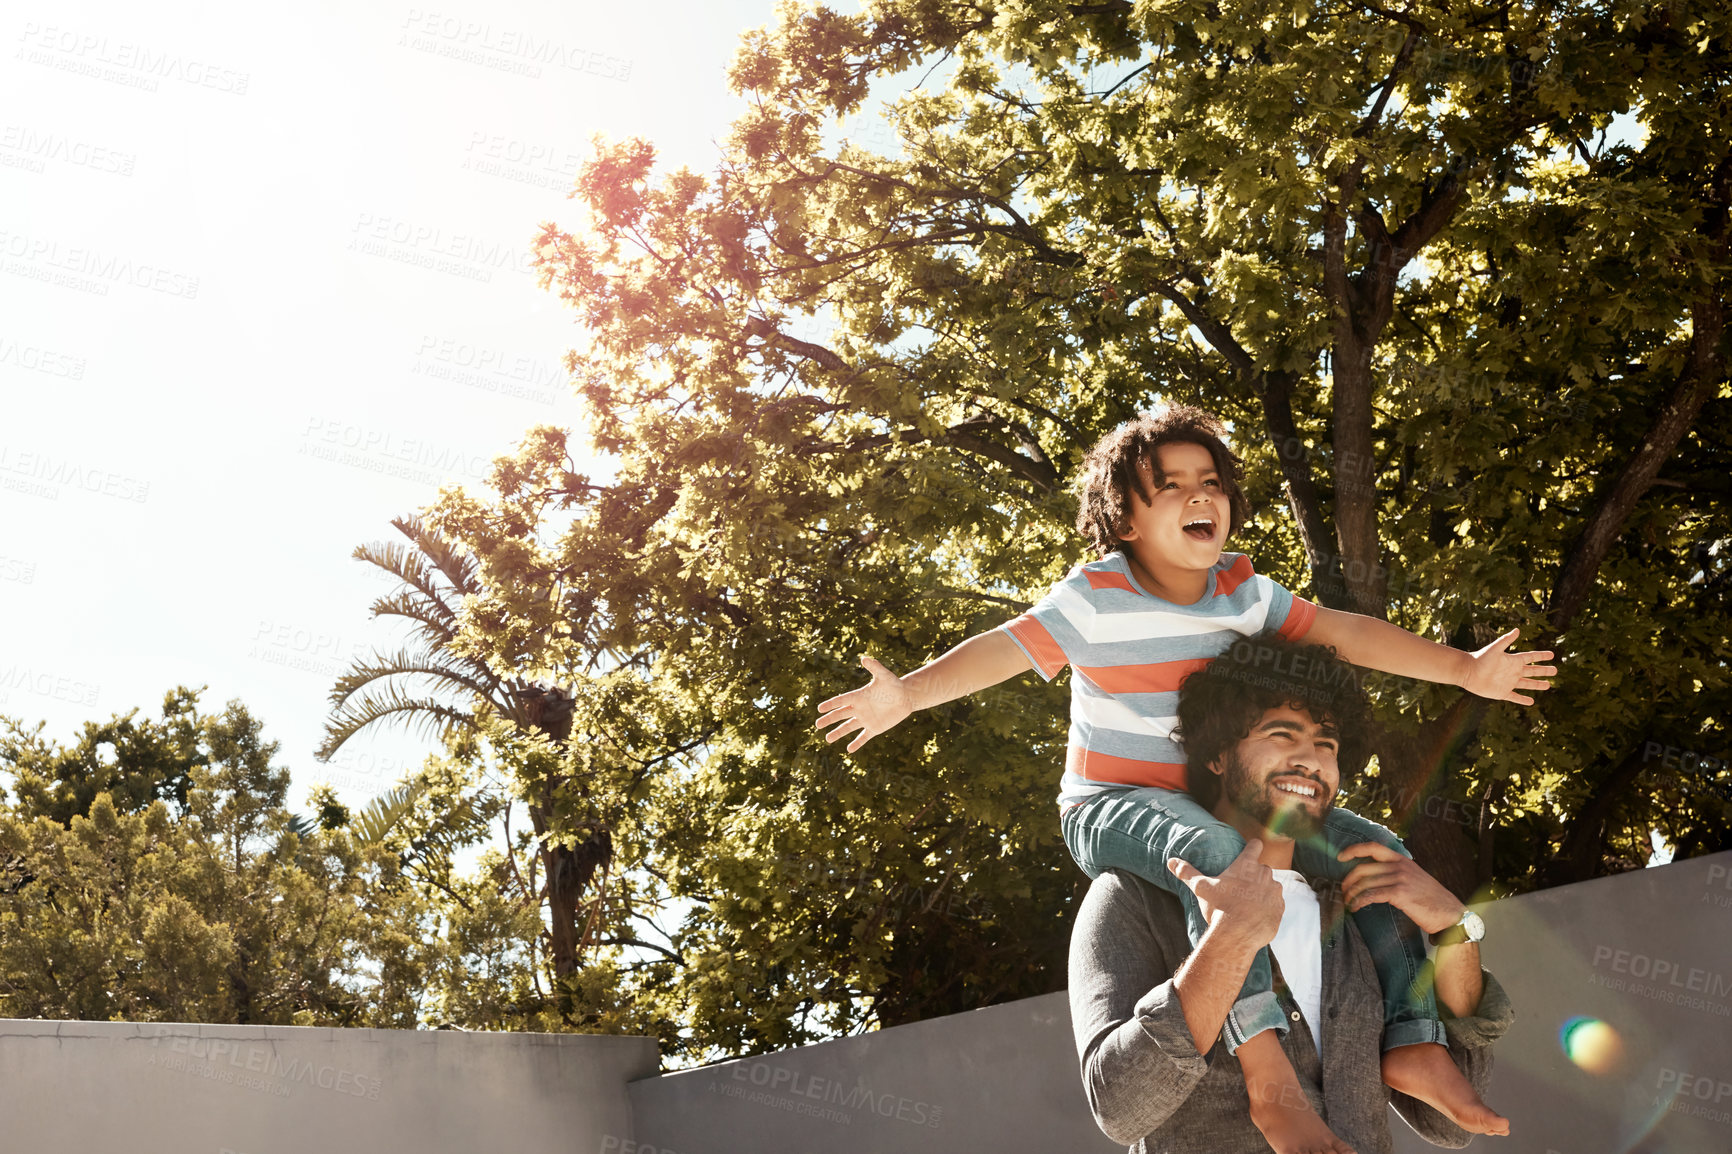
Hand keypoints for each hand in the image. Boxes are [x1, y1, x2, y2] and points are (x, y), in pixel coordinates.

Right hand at [815, 656, 913, 751]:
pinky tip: (849, 749)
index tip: (820, 708)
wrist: (906, 697)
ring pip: (849, 727)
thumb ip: (875, 667)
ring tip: (827, 739)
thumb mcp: (884, 675)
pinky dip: (857, 743)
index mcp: (859, 696)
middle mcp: (860, 708)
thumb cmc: (894, 684)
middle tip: (817, 725)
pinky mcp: (875, 728)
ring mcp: (866, 719)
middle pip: (840, 714)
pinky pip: (864, 737)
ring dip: (838, 733)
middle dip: (829, 719)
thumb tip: (865, 658)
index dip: (830, 705)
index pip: (841, 701)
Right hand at [1167, 840, 1284, 949]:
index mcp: (1246, 865)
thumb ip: (1187, 873)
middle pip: (1262, 868)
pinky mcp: (1280, 909)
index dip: (1252, 847)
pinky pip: (1276, 905)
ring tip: (1249, 905)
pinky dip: (1268, 908)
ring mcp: (1275, 892)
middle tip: (1241, 888)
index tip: (1250, 849)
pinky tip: (1256, 917)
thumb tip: (1171, 861)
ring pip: (1271, 886)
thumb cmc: (1219, 908)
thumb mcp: (1201, 888)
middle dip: (1254, 876)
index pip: (1255, 845)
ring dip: (1263, 892)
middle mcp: (1265, 874)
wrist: (1238, 934)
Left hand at [1336, 841, 1464, 935]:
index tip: (1340, 857)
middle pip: (1363, 868)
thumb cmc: (1431, 900)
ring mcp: (1400, 879)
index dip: (1354, 850)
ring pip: (1365, 883)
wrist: (1450, 914)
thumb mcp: (1415, 878)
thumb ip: (1397, 872)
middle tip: (1342, 891)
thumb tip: (1374, 876)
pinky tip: (1355, 908)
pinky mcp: (1400, 894)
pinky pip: (1371, 895)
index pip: (1373, 847)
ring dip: (1351, 894)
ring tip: (1347, 902)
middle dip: (1348, 880)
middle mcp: (1400, 866)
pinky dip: (1359, 902)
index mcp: (1402, 859)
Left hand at [1460, 627, 1555, 704]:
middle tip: (1555, 671)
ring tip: (1548, 685)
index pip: (1530, 657)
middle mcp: (1512, 671)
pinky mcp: (1502, 693)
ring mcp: (1508, 682)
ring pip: (1527, 684)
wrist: (1467, 672)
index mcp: (1512, 660)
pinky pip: (1515, 697)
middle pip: (1532, 671)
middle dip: (1543, 671)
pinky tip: (1531, 701)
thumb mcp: (1495, 649)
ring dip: (1537, 684)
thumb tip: (1517, 629)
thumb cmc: (1480, 659)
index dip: (1541, 656)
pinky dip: (1523, 700)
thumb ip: (1506, 640)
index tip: (1552, 655)